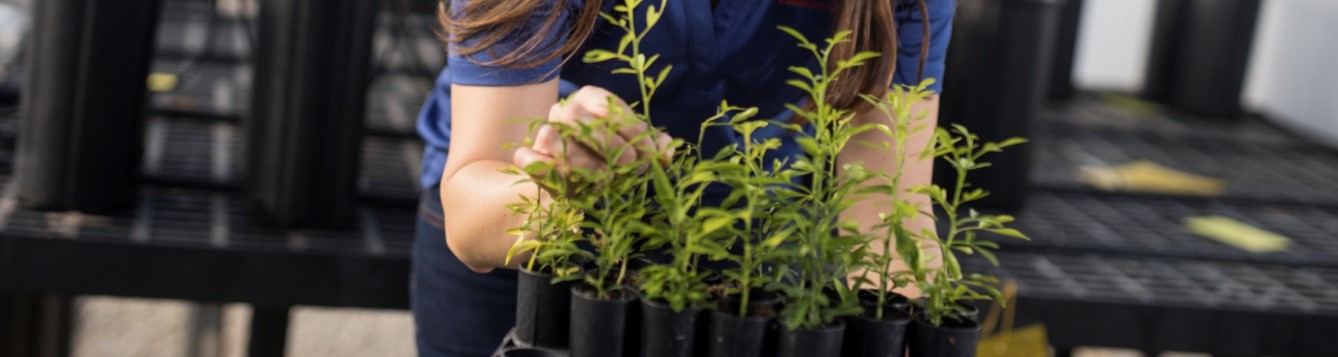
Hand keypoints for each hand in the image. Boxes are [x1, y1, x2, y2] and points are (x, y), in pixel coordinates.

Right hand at [512, 86, 671, 187]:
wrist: (580, 183)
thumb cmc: (613, 159)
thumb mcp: (637, 151)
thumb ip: (654, 148)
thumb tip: (669, 153)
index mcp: (590, 99)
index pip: (605, 103)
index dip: (628, 127)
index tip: (647, 153)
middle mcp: (563, 112)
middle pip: (572, 114)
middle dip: (604, 141)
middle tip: (628, 165)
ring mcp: (543, 135)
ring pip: (550, 136)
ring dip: (581, 160)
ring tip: (605, 178)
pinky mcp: (529, 159)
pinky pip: (527, 158)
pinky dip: (546, 171)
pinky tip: (573, 185)